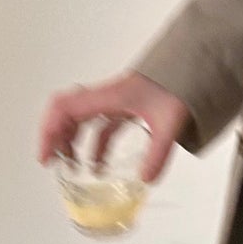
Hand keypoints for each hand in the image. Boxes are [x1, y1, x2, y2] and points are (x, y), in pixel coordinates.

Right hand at [37, 70, 192, 177]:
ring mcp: (115, 100)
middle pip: (66, 112)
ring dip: (73, 141)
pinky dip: (95, 144)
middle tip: (53, 163)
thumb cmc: (180, 84)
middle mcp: (106, 96)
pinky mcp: (126, 106)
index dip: (49, 130)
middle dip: (55, 138)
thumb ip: (158, 153)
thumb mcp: (170, 122)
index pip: (65, 108)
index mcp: (109, 96)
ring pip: (81, 118)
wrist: (195, 63)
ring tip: (73, 166)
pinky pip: (101, 125)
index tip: (47, 155)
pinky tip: (99, 164)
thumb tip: (146, 180)